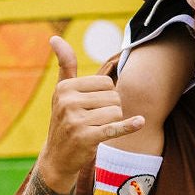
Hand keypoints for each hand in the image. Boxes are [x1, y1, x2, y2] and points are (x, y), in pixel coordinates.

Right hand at [40, 37, 143, 187]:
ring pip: (116, 112)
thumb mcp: (62, 92)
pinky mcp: (86, 138)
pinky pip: (114, 128)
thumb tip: (54, 37)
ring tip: (97, 128)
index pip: (106, 82)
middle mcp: (67, 103)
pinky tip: (140, 122)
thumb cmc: (65, 119)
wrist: (57, 157)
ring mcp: (76, 121)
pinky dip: (129, 126)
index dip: (106, 94)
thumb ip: (65, 65)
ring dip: (114, 121)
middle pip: (113, 97)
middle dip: (111, 108)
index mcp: (64, 88)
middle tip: (95, 120)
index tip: (92, 106)